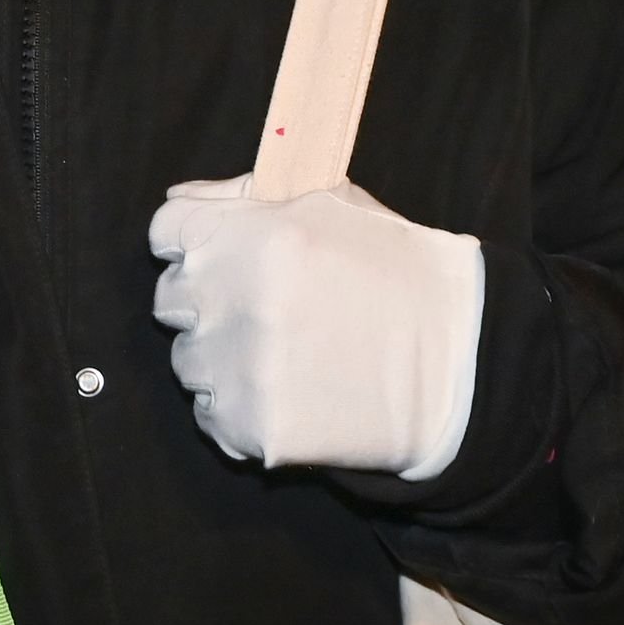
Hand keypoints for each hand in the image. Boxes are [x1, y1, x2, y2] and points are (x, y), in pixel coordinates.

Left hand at [146, 177, 484, 480]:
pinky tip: (291, 393)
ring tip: (287, 355)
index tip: (222, 257)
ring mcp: (239, 370)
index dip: (193, 241)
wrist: (456, 365)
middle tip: (268, 311)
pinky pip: (210, 415)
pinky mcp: (249, 428)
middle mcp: (235, 301)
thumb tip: (179, 203)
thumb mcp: (330, 205)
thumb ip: (244, 197)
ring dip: (222, 358)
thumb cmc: (397, 274)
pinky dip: (239, 408)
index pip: (167, 231)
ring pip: (188, 360)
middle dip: (208, 300)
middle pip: (170, 299)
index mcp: (251, 236)